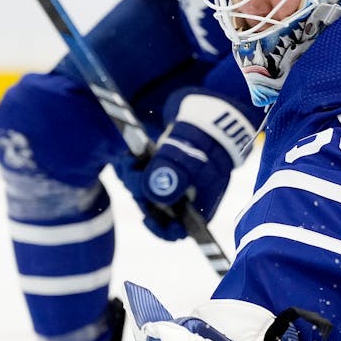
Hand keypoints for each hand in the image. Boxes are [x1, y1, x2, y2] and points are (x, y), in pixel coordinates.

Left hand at [117, 90, 256, 240]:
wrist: (210, 110)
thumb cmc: (206, 138)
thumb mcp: (191, 158)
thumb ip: (173, 178)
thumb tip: (153, 198)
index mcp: (198, 204)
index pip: (177, 231)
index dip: (161, 229)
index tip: (146, 217)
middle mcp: (184, 197)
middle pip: (155, 210)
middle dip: (141, 195)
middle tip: (134, 177)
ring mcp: (172, 181)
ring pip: (144, 192)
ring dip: (133, 179)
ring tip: (131, 163)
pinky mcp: (159, 166)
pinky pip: (139, 175)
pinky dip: (132, 167)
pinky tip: (130, 157)